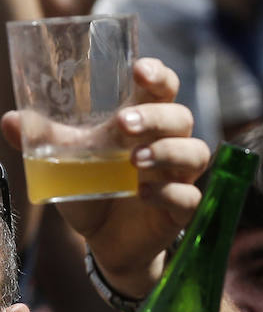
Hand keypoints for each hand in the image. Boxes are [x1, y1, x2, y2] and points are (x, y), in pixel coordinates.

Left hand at [1, 58, 210, 299]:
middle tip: (122, 124)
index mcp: (145, 122)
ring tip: (134, 160)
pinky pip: (188, 196)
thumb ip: (43, 141)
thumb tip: (11, 120)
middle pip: (181, 117)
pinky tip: (142, 194)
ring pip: (195, 153)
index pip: (163, 89)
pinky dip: (168, 192)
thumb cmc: (92, 189)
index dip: (159, 75)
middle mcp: (169, 144)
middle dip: (155, 117)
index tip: (140, 71)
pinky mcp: (181, 209)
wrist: (104, 241)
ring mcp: (179, 176)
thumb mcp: (64, 163)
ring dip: (167, 151)